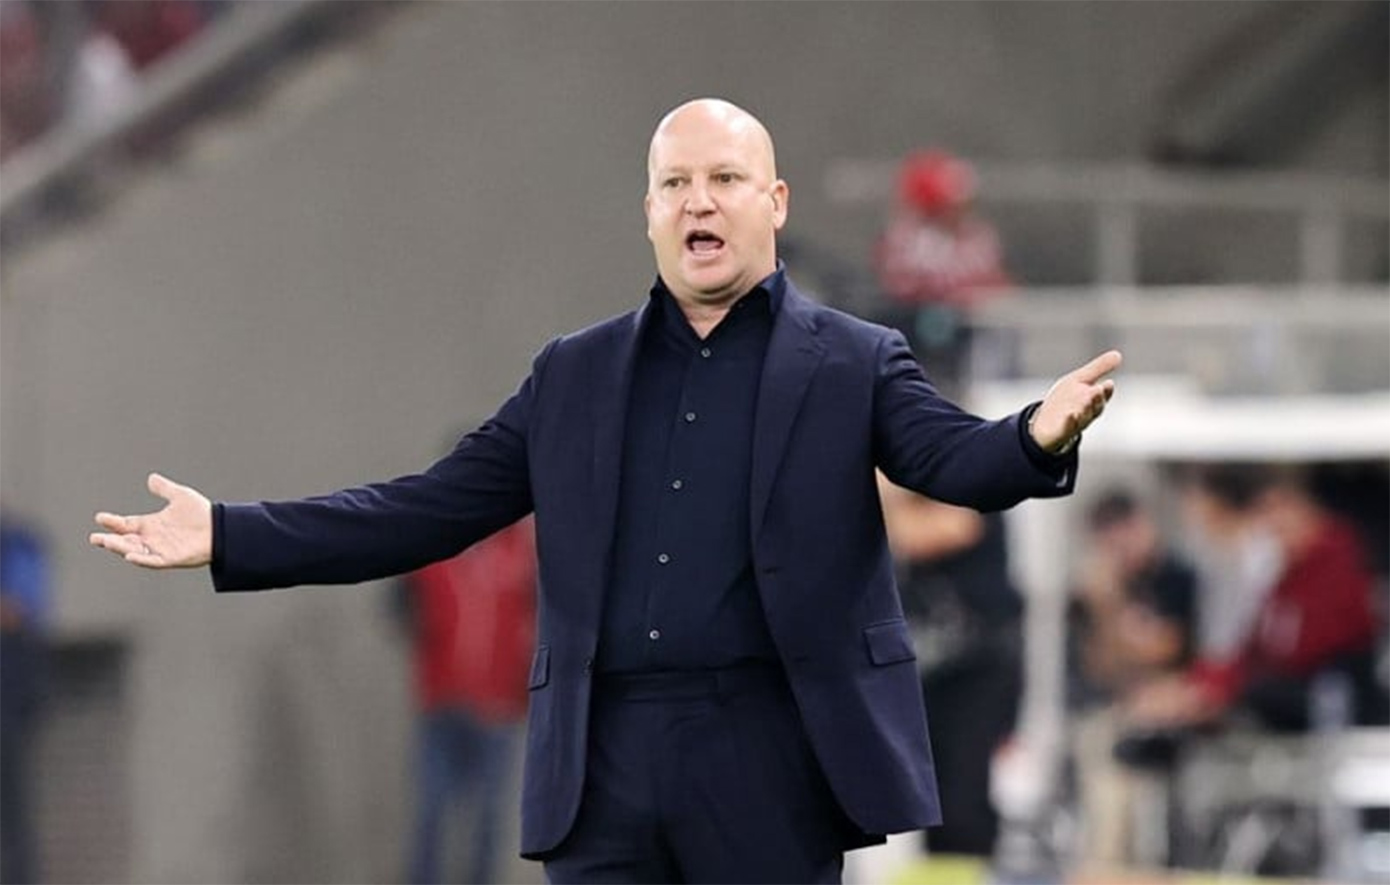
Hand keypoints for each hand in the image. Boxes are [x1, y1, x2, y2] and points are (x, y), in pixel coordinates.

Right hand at [90, 473, 212, 568]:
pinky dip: (141, 559)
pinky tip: (130, 555)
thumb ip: (165, 489)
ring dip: (120, 548)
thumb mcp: (180, 496)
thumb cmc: (201, 513)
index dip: (112, 521)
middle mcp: (152, 538)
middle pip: (125, 540)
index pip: (126, 524)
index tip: (100, 517)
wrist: (222, 528)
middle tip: (95, 537)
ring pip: (134, 550)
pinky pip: (152, 561)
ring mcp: (160, 549)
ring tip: (107, 542)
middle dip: (109, 539)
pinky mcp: (170, 559)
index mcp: (151, 524)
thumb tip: (151, 478)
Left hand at [1030, 350, 1121, 453]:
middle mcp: (1086, 413)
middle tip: (1098, 390)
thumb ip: (1098, 369)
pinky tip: (1069, 415)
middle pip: (1095, 408)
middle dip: (1097, 399)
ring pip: (1083, 418)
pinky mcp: (1061, 431)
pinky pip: (1067, 428)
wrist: (1046, 423)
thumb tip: (1118, 354)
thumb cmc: (1065, 400)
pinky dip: (1070, 422)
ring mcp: (1075, 424)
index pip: (1103, 396)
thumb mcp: (1080, 380)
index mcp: (1092, 401)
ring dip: (1086, 410)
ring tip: (1086, 400)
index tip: (1108, 383)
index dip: (1106, 391)